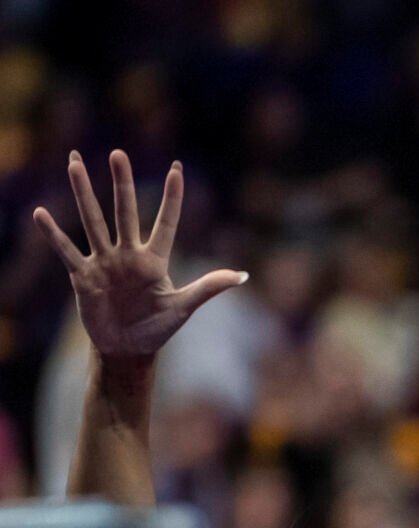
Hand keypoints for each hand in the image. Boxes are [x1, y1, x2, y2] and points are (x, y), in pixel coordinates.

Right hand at [34, 151, 245, 359]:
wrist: (128, 350)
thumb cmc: (157, 328)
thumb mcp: (183, 307)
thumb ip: (209, 287)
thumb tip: (244, 276)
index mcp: (155, 260)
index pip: (166, 222)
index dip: (172, 197)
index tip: (177, 168)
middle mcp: (128, 254)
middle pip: (125, 212)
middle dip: (122, 184)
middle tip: (118, 154)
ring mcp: (104, 262)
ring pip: (93, 221)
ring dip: (83, 193)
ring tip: (74, 163)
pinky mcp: (83, 276)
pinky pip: (67, 250)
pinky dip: (54, 234)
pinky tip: (41, 213)